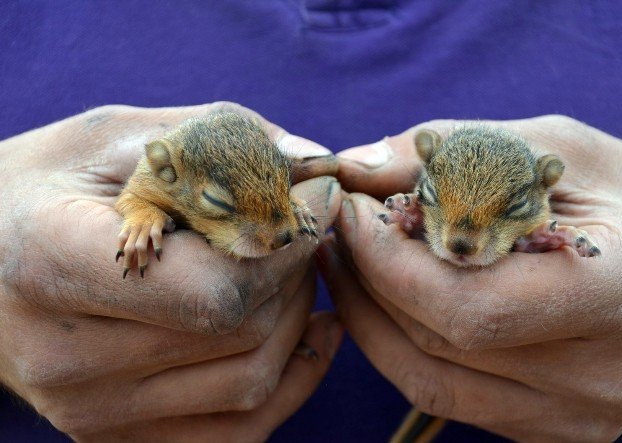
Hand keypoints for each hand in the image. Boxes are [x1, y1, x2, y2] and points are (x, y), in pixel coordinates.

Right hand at [0, 102, 343, 440]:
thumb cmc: (44, 188)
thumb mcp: (112, 138)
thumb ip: (212, 138)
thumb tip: (312, 159)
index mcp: (51, 265)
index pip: (212, 289)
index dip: (286, 243)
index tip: (321, 196)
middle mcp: (65, 357)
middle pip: (241, 332)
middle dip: (298, 270)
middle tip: (304, 226)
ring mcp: (91, 409)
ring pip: (252, 380)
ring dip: (298, 318)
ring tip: (295, 270)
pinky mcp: (118, 433)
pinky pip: (238, 429)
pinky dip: (291, 380)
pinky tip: (308, 330)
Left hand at [323, 116, 621, 440]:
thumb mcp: (556, 148)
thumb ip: (459, 153)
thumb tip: (358, 166)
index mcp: (617, 292)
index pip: (469, 306)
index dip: (389, 261)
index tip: (352, 209)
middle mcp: (598, 374)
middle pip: (437, 342)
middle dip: (367, 278)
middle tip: (342, 227)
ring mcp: (575, 411)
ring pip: (427, 379)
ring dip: (367, 317)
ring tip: (346, 261)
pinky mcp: (552, 425)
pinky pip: (445, 394)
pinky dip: (399, 345)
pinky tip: (383, 301)